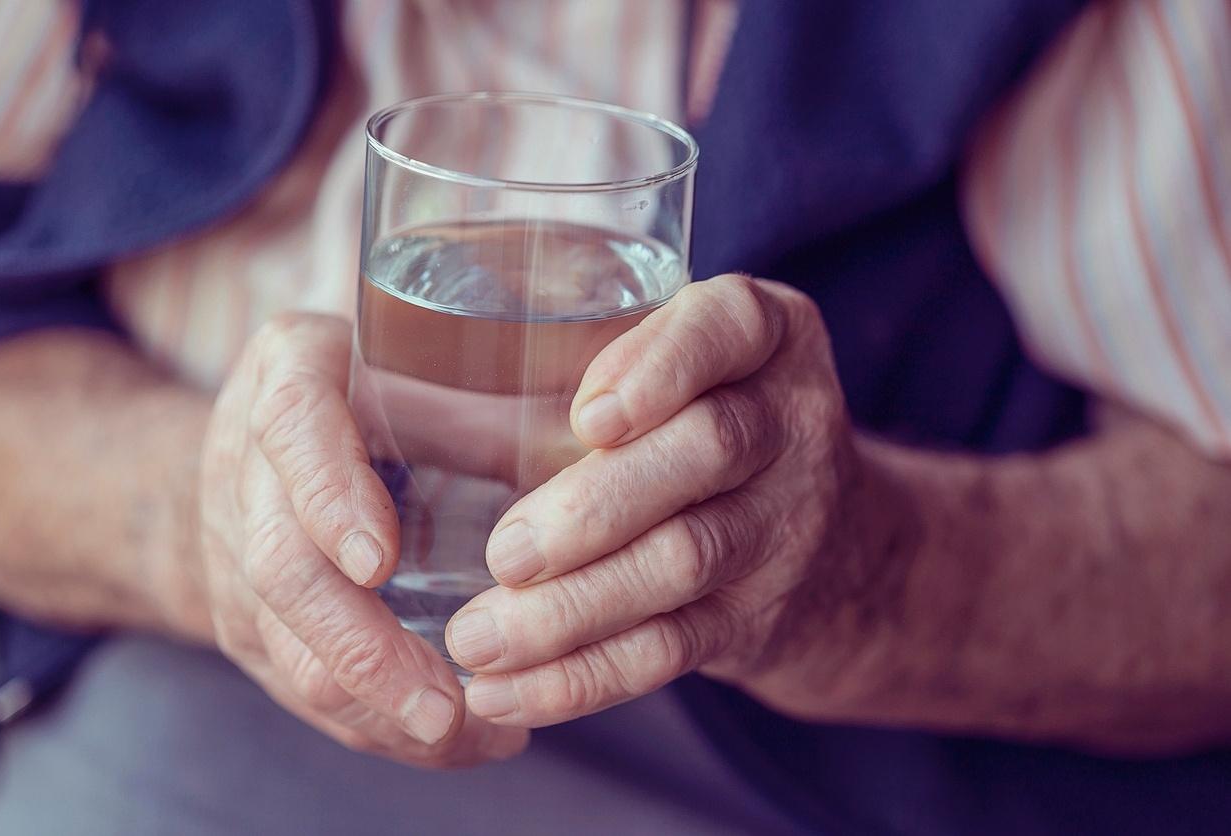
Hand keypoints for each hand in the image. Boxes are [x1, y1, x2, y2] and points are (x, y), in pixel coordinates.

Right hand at [199, 313, 527, 766]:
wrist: (240, 444)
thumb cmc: (361, 384)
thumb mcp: (416, 357)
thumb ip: (488, 396)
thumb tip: (606, 447)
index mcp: (293, 370)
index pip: (294, 428)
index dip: (330, 498)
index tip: (379, 562)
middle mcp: (248, 465)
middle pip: (282, 567)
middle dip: (363, 647)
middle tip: (448, 705)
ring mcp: (238, 553)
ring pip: (288, 647)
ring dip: (376, 707)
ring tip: (472, 735)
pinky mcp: (248, 624)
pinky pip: (301, 687)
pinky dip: (375, 725)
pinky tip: (453, 741)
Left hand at [446, 275, 900, 725]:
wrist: (836, 548)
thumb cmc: (701, 425)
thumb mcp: (679, 367)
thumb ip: (588, 360)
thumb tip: (406, 392)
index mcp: (766, 337)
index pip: (729, 326)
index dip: (662, 367)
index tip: (590, 416)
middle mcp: (789, 422)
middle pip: (705, 453)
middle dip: (596, 507)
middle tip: (503, 552)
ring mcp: (785, 524)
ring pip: (682, 562)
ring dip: (571, 609)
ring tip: (475, 639)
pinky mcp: (756, 616)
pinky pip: (672, 650)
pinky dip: (582, 678)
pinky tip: (505, 694)